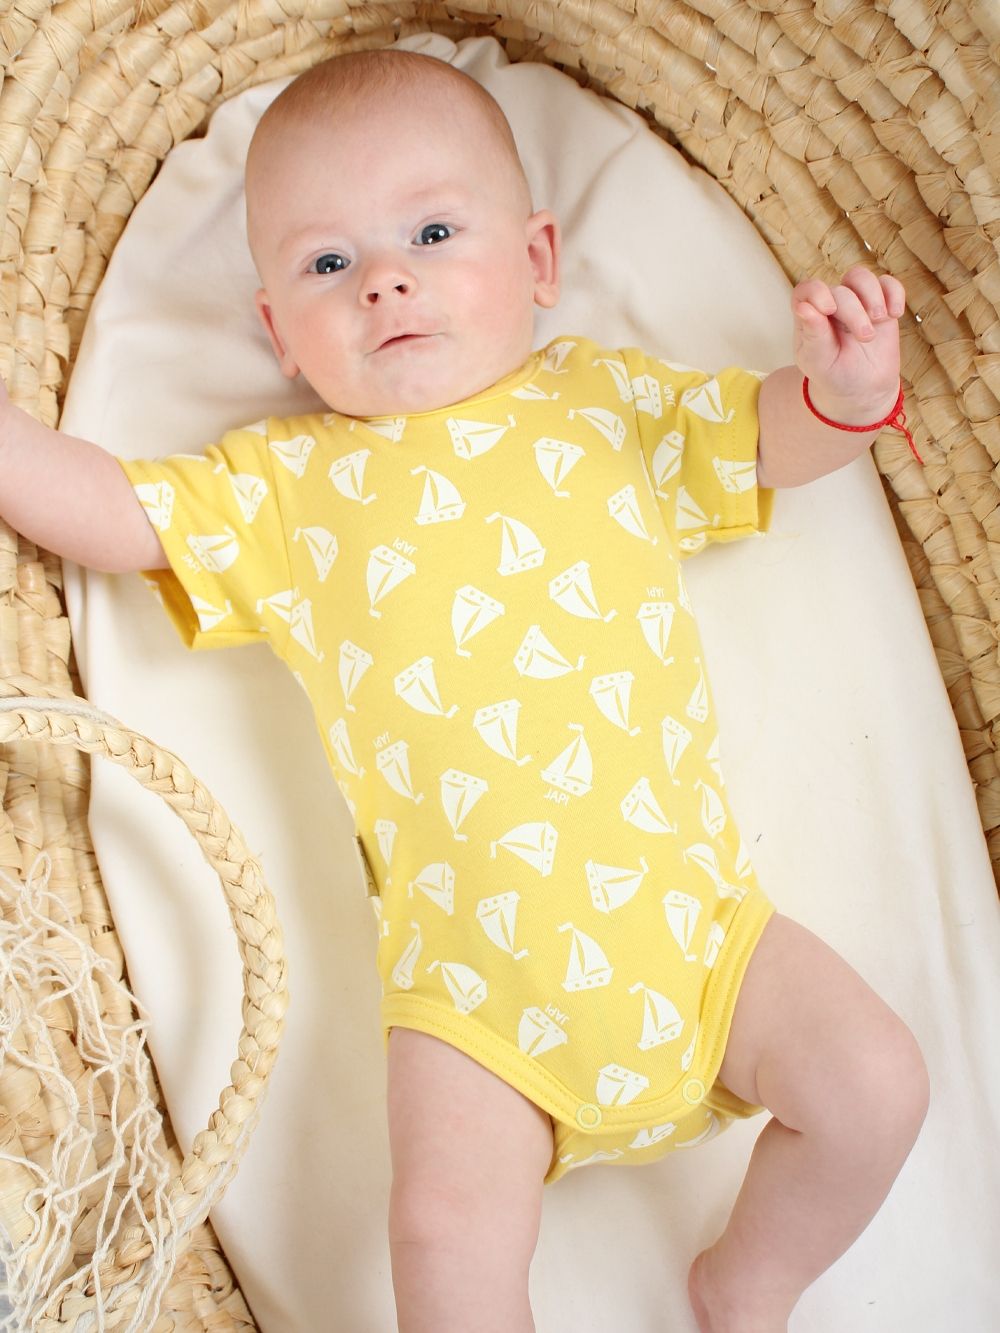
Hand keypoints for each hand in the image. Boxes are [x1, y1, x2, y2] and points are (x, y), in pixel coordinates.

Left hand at [791, 265, 903, 422]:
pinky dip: (895, 293)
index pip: (806, 290)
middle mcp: (831, 305)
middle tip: (865, 338)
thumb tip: (804, 308)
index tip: (828, 310)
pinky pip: (888, 284)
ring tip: (879, 319)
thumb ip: (813, 335)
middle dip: (855, 311)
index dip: (817, 292)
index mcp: (809, 317)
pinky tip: (895, 314)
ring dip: (873, 295)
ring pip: (862, 277)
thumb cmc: (834, 376)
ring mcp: (857, 302)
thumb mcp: (819, 362)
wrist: (863, 389)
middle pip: (841, 290)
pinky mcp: (881, 304)